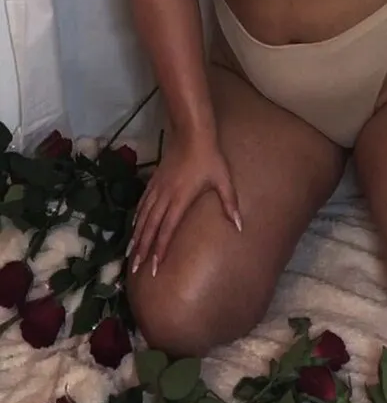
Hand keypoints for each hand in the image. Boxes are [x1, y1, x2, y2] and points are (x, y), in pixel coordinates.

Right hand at [128, 132, 239, 275]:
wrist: (192, 133)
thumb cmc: (209, 157)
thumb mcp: (223, 179)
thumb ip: (230, 203)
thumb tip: (240, 225)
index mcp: (180, 199)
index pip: (167, 230)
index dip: (160, 249)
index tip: (154, 267)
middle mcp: (165, 196)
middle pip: (150, 227)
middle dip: (142, 249)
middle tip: (134, 269)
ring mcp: (157, 188)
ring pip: (143, 216)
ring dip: (136, 236)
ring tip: (130, 253)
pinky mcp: (154, 180)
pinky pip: (142, 203)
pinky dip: (137, 217)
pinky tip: (134, 225)